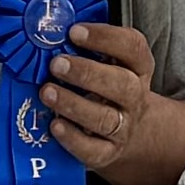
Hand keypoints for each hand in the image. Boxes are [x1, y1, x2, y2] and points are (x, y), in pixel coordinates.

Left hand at [41, 20, 154, 169]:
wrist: (128, 131)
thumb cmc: (107, 89)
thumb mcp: (108, 64)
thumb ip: (85, 48)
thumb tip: (50, 32)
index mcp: (137, 68)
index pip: (132, 48)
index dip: (106, 38)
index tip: (75, 31)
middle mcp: (134, 98)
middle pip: (122, 85)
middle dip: (88, 73)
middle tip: (57, 64)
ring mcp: (123, 128)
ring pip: (105, 119)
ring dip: (74, 104)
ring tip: (47, 92)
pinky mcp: (107, 153)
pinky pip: (93, 149)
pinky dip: (73, 138)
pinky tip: (55, 125)